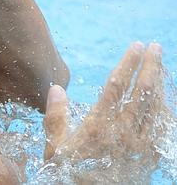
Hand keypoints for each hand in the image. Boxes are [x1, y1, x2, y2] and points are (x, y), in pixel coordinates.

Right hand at [43, 42, 165, 180]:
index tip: (135, 46)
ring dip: (160, 83)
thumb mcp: (54, 148)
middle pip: (143, 92)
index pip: (118, 87)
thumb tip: (57, 88)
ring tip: (160, 65)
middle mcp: (124, 132)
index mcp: (99, 126)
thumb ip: (55, 117)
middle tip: (155, 47)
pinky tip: (164, 99)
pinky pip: (162, 126)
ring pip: (156, 107)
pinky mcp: (149, 156)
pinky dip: (165, 108)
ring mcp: (140, 145)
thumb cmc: (69, 175)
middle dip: (151, 66)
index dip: (128, 64)